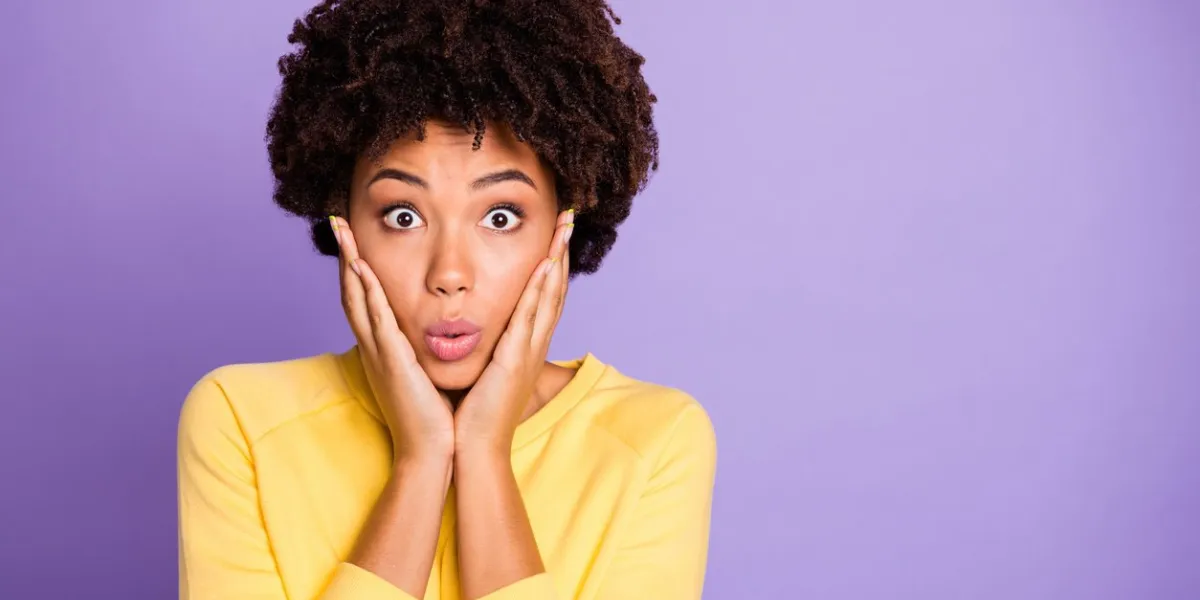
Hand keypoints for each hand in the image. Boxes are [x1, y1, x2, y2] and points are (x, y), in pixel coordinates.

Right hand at [331, 216, 454, 463]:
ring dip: (349, 263)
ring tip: (342, 230)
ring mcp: (380, 354)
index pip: (365, 300)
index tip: (353, 237)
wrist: (432, 452)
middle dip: (344, 255)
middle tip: (335, 221)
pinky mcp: (392, 363)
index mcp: (383, 350)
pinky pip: (376, 321)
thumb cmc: (434, 417)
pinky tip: (361, 268)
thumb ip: (422, 351)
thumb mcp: (424, 374)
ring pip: (358, 299)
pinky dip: (368, 293)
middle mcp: (375, 348)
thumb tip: (434, 332)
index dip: (357, 268)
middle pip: (352, 292)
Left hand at [453, 209, 573, 453]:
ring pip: (548, 296)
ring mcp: (528, 351)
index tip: (555, 232)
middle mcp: (534, 345)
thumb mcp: (484, 370)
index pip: (544, 296)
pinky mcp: (515, 360)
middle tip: (570, 216)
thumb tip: (477, 328)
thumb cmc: (474, 414)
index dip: (552, 262)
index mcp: (526, 346)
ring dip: (557, 259)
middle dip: (562, 250)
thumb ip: (487, 347)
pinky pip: (530, 317)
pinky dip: (539, 289)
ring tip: (564, 228)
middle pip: (555, 288)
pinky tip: (544, 264)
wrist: (473, 449)